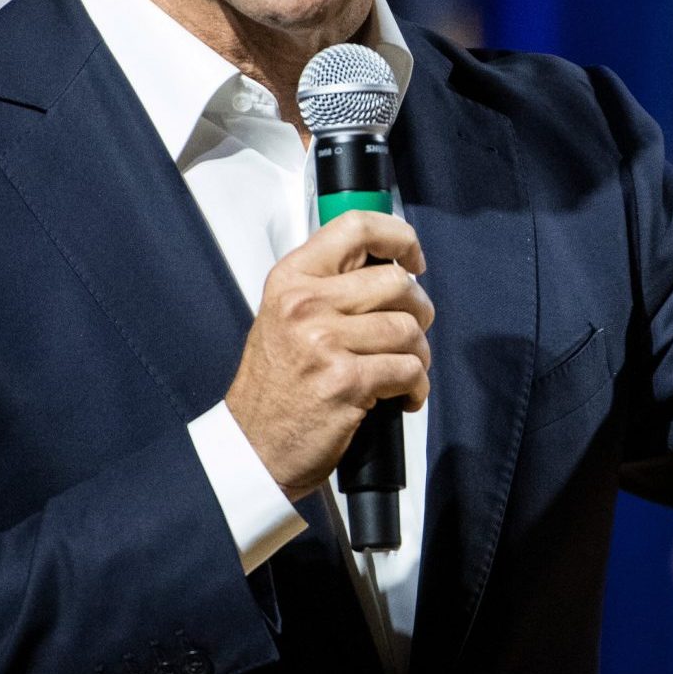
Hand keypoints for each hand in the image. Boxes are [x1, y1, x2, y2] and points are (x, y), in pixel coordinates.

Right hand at [226, 211, 433, 499]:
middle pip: (396, 282)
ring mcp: (325, 342)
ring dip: (419, 354)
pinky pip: (408, 370)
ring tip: (404, 370)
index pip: (355, 227)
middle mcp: (305, 304)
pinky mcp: (346, 381)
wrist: (253, 446)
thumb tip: (389, 268)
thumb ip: (328, 287)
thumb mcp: (284, 317)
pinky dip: (416, 386)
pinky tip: (402, 397)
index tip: (413, 258)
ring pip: (408, 328)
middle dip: (418, 310)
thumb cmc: (275, 386)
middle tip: (410, 332)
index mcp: (291, 280)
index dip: (398, 237)